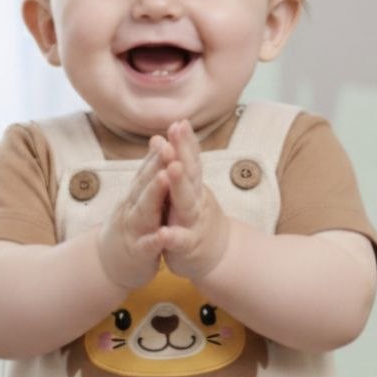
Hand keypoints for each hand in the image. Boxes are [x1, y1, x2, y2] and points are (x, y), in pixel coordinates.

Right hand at [96, 140, 171, 291]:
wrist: (109, 264)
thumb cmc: (131, 227)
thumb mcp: (139, 197)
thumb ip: (149, 171)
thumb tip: (158, 140)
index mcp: (138, 194)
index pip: (150, 167)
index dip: (162, 149)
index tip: (177, 127)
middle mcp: (133, 207)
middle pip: (145, 182)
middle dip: (158, 163)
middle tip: (170, 145)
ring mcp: (134, 229)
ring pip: (144, 209)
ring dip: (154, 193)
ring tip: (165, 177)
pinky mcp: (138, 253)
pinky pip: (147, 246)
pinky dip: (155, 240)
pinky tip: (165, 235)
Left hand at [156, 119, 230, 283]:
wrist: (217, 255)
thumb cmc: (195, 218)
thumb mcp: (185, 190)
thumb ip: (175, 165)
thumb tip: (159, 137)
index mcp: (193, 185)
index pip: (190, 159)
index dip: (185, 141)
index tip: (179, 121)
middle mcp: (197, 199)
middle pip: (191, 173)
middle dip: (182, 152)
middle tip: (176, 131)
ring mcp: (193, 222)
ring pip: (187, 203)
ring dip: (179, 185)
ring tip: (171, 169)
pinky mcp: (188, 246)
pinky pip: (180, 240)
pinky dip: (172, 237)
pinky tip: (163, 233)